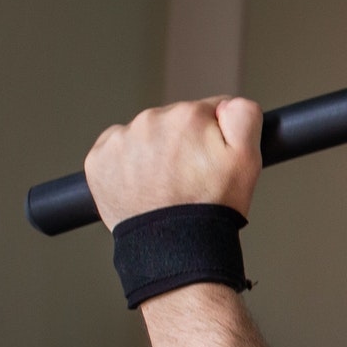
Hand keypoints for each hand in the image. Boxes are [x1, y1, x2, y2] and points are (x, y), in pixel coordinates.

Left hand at [85, 97, 264, 229]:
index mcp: (187, 116)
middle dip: (181, 143)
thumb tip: (225, 102)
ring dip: (154, 153)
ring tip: (165, 184)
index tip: (210, 160)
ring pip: (144, 135)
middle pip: (172, 121)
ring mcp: (120, 140)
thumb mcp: (248, 159)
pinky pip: (116, 150)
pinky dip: (127, 164)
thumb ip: (244, 114)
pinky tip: (142, 184)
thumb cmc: (212, 205)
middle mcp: (150, 120)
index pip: (206, 111)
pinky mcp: (98, 160)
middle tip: (189, 177)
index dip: (213, 137)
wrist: (175, 244)